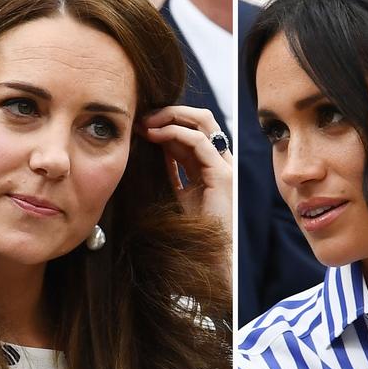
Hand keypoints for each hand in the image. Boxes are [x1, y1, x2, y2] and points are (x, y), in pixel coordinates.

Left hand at [139, 106, 231, 235]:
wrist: (212, 256)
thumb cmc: (197, 229)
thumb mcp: (181, 193)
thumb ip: (174, 170)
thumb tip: (157, 147)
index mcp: (212, 165)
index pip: (194, 129)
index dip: (168, 121)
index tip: (143, 124)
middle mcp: (221, 160)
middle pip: (200, 119)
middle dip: (170, 112)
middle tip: (143, 118)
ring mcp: (225, 165)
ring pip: (202, 122)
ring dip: (170, 117)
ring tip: (146, 123)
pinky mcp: (222, 175)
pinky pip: (199, 142)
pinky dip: (175, 133)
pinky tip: (156, 136)